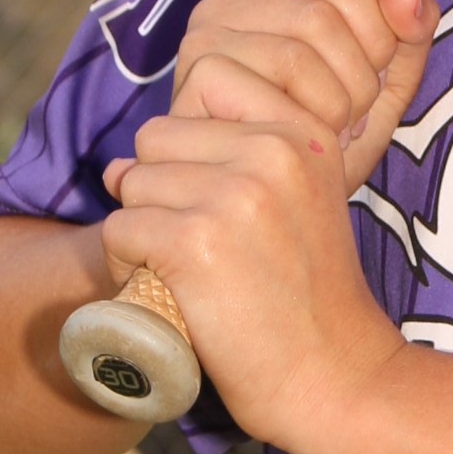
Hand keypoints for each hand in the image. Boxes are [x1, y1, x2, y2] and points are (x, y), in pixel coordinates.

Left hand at [101, 76, 403, 453]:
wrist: (334, 376)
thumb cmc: (308, 298)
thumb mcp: (298, 202)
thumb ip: (233, 162)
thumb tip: (118, 164)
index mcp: (306, 131)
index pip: (210, 76)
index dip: (192, 138)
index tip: (218, 192)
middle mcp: (274, 150)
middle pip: (159, 134)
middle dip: (161, 186)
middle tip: (198, 243)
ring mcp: (235, 194)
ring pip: (134, 180)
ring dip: (141, 226)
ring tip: (185, 269)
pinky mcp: (195, 242)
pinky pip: (119, 227)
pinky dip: (125, 263)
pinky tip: (166, 288)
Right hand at [168, 0, 432, 192]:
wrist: (264, 212)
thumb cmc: (324, 141)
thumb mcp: (386, 84)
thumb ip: (408, 33)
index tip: (389, 18)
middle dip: (373, 51)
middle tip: (361, 103)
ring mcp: (212, 18)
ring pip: (314, 24)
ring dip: (347, 93)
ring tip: (335, 128)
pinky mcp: (198, 64)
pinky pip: (282, 68)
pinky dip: (314, 116)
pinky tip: (305, 142)